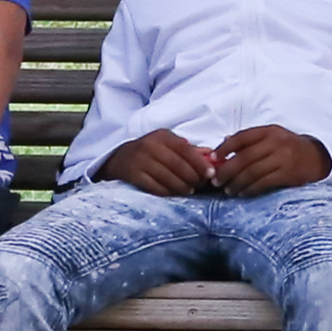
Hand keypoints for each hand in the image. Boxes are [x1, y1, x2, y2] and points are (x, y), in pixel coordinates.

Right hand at [98, 130, 212, 195]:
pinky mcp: (134, 175)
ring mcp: (141, 161)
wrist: (119, 158)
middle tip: (201, 185)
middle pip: (177, 165)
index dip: (200, 163)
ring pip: (167, 177)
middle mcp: (150, 146)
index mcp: (162, 136)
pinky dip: (168, 192)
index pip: (185, 149)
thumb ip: (190, 150)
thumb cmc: (151, 151)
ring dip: (182, 187)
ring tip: (190, 190)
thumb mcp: (168, 144)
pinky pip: (155, 187)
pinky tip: (174, 193)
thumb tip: (212, 156)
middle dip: (193, 177)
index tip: (210, 174)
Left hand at [211, 126, 331, 196]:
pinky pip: (263, 183)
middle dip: (227, 170)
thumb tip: (224, 142)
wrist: (317, 157)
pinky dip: (250, 189)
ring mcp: (282, 159)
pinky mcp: (287, 174)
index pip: (241, 137)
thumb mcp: (272, 136)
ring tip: (228, 190)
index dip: (224, 148)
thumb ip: (250, 139)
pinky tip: (242, 193)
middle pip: (244, 158)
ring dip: (236, 183)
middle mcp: (275, 143)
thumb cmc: (289, 147)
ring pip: (252, 172)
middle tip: (216, 180)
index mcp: (268, 131)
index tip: (213, 159)